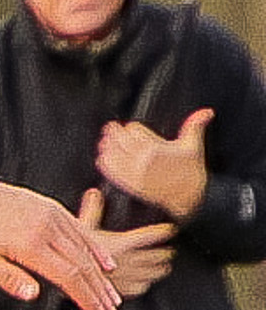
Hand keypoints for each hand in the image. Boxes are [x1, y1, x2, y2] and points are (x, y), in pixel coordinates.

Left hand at [0, 181, 119, 309]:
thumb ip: (8, 277)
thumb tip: (32, 295)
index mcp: (29, 245)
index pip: (68, 277)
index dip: (86, 298)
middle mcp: (48, 229)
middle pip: (83, 266)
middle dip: (100, 293)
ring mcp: (54, 217)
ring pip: (86, 250)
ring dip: (102, 276)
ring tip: (112, 297)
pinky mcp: (54, 210)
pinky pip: (82, 231)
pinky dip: (97, 250)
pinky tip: (107, 264)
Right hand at [76, 188, 175, 297]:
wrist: (67, 282)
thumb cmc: (72, 256)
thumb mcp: (81, 229)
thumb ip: (91, 211)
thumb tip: (94, 193)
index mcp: (122, 244)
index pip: (150, 236)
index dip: (162, 232)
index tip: (171, 229)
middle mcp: (128, 261)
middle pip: (155, 257)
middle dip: (164, 255)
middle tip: (170, 253)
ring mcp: (125, 277)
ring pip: (151, 274)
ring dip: (158, 271)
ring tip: (164, 269)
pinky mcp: (119, 291)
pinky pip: (138, 289)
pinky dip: (143, 286)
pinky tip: (143, 285)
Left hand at [96, 107, 211, 222]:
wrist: (189, 198)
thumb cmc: (191, 172)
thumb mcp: (194, 146)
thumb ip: (195, 126)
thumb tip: (207, 111)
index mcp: (156, 148)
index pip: (136, 131)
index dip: (131, 128)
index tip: (128, 127)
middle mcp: (143, 160)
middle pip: (122, 141)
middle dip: (115, 134)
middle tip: (108, 128)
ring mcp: (135, 173)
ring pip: (114, 155)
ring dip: (107, 147)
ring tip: (103, 141)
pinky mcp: (130, 185)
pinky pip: (112, 173)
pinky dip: (106, 164)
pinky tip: (102, 159)